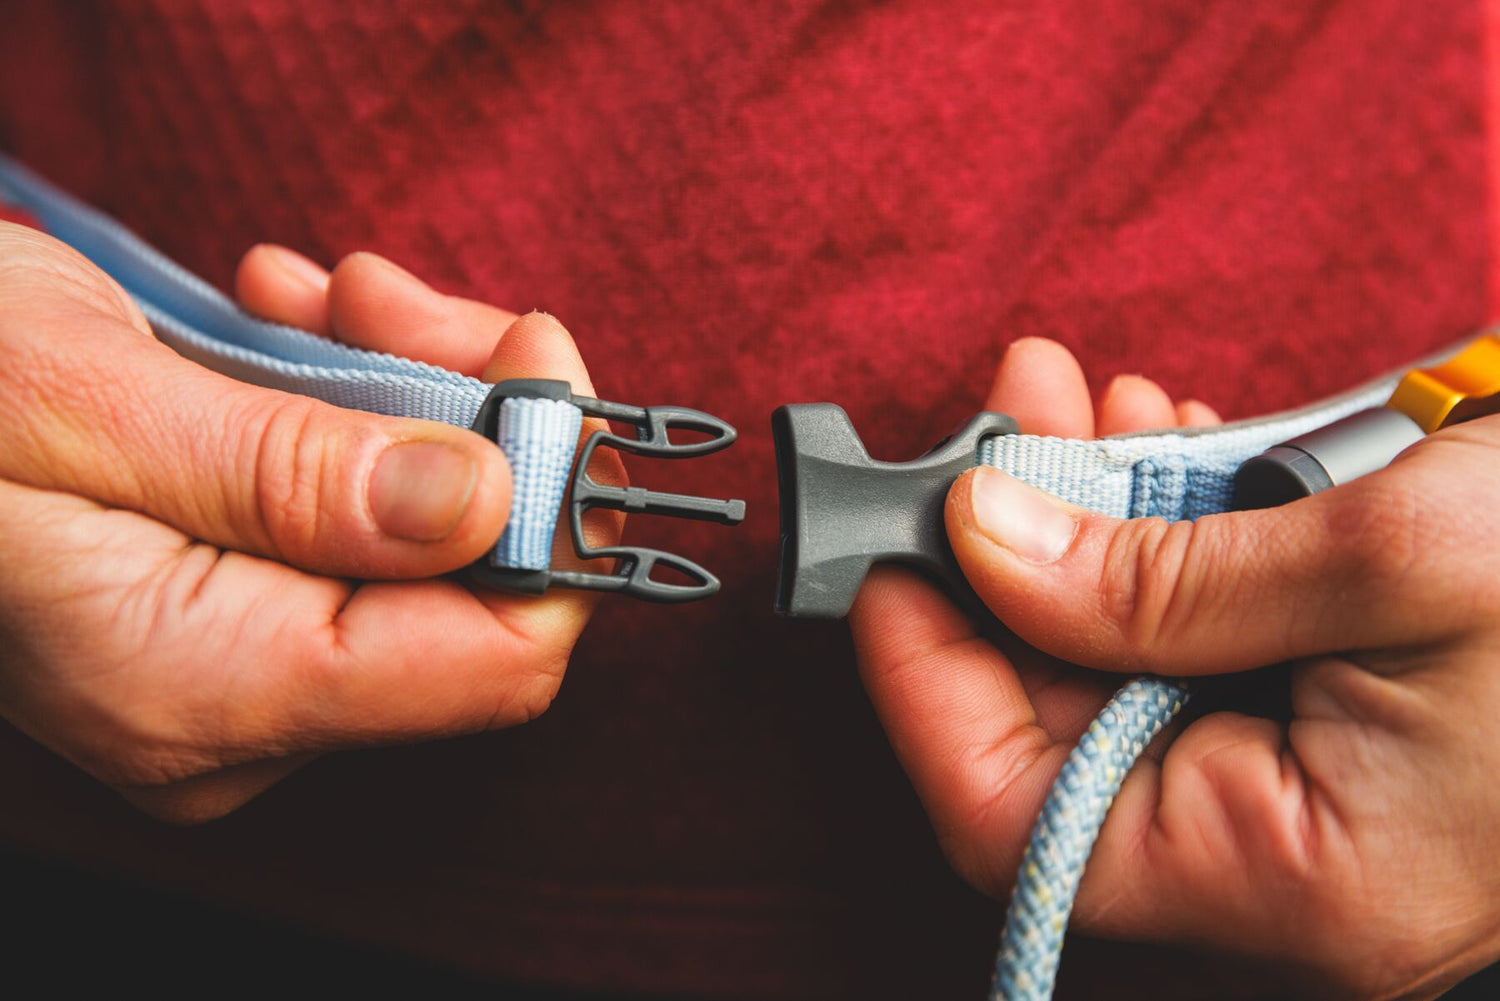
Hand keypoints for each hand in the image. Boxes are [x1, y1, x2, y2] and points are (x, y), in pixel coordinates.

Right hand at [0, 228, 617, 822]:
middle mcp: (240, 712)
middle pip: (474, 581)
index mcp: (209, 691)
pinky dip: (355, 407)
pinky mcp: (235, 612)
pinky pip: (363, 519)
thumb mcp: (87, 404)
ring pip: (430, 534)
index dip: (551, 507)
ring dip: (406, 387)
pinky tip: (294, 325)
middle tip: (393, 297)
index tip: (536, 362)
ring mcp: (240, 670)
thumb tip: (488, 502)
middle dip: (469, 413)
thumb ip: (296, 474)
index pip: (499, 660)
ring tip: (321, 294)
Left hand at [851, 337, 1499, 998]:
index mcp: (1302, 878)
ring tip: (1079, 401)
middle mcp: (1288, 855)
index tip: (890, 557)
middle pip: (1054, 725)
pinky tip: (1157, 439)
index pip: (1018, 820)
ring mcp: (1307, 782)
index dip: (923, 686)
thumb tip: (981, 539)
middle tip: (1003, 419)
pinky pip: (1196, 630)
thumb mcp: (1401, 563)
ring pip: (1116, 663)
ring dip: (1083, 523)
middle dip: (1008, 560)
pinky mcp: (1330, 707)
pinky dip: (1161, 530)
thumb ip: (1163, 575)